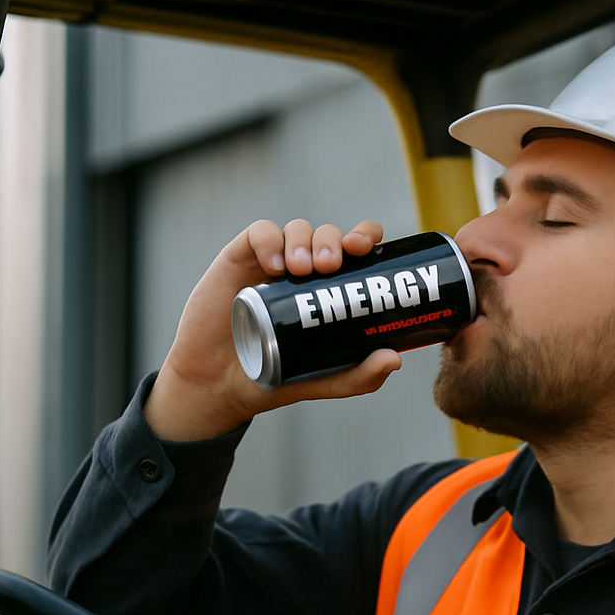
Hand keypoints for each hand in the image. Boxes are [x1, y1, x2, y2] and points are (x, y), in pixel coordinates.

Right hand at [144, 218, 401, 440]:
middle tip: (331, 264)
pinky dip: (270, 241)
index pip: (355, 248)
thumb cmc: (274, 377)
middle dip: (334, 240)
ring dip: (305, 240)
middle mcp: (304, 268)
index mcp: (330, 287)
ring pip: (297, 228)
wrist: (219, 385)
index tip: (365, 249)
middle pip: (329, 234)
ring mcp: (272, 262)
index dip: (366, 237)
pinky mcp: (240, 259)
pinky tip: (275, 265)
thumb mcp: (324, 380)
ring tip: (301, 269)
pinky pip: (259, 233)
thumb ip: (359, 376)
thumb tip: (395, 359)